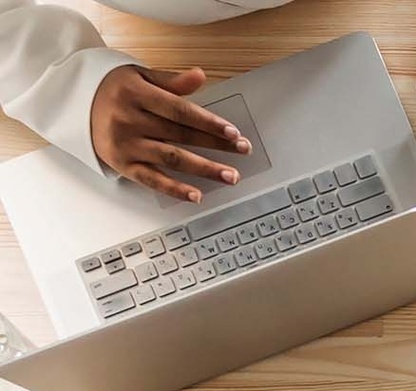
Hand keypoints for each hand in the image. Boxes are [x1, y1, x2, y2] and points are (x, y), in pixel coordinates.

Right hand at [90, 65, 249, 201]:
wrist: (76, 103)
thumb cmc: (116, 89)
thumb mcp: (141, 76)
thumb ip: (172, 81)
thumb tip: (200, 76)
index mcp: (136, 95)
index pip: (180, 111)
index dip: (209, 123)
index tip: (233, 132)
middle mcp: (129, 120)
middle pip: (181, 135)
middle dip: (216, 145)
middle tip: (243, 151)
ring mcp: (126, 144)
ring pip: (171, 159)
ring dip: (204, 169)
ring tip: (231, 175)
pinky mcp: (122, 164)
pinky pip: (151, 179)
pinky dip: (174, 189)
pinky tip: (196, 195)